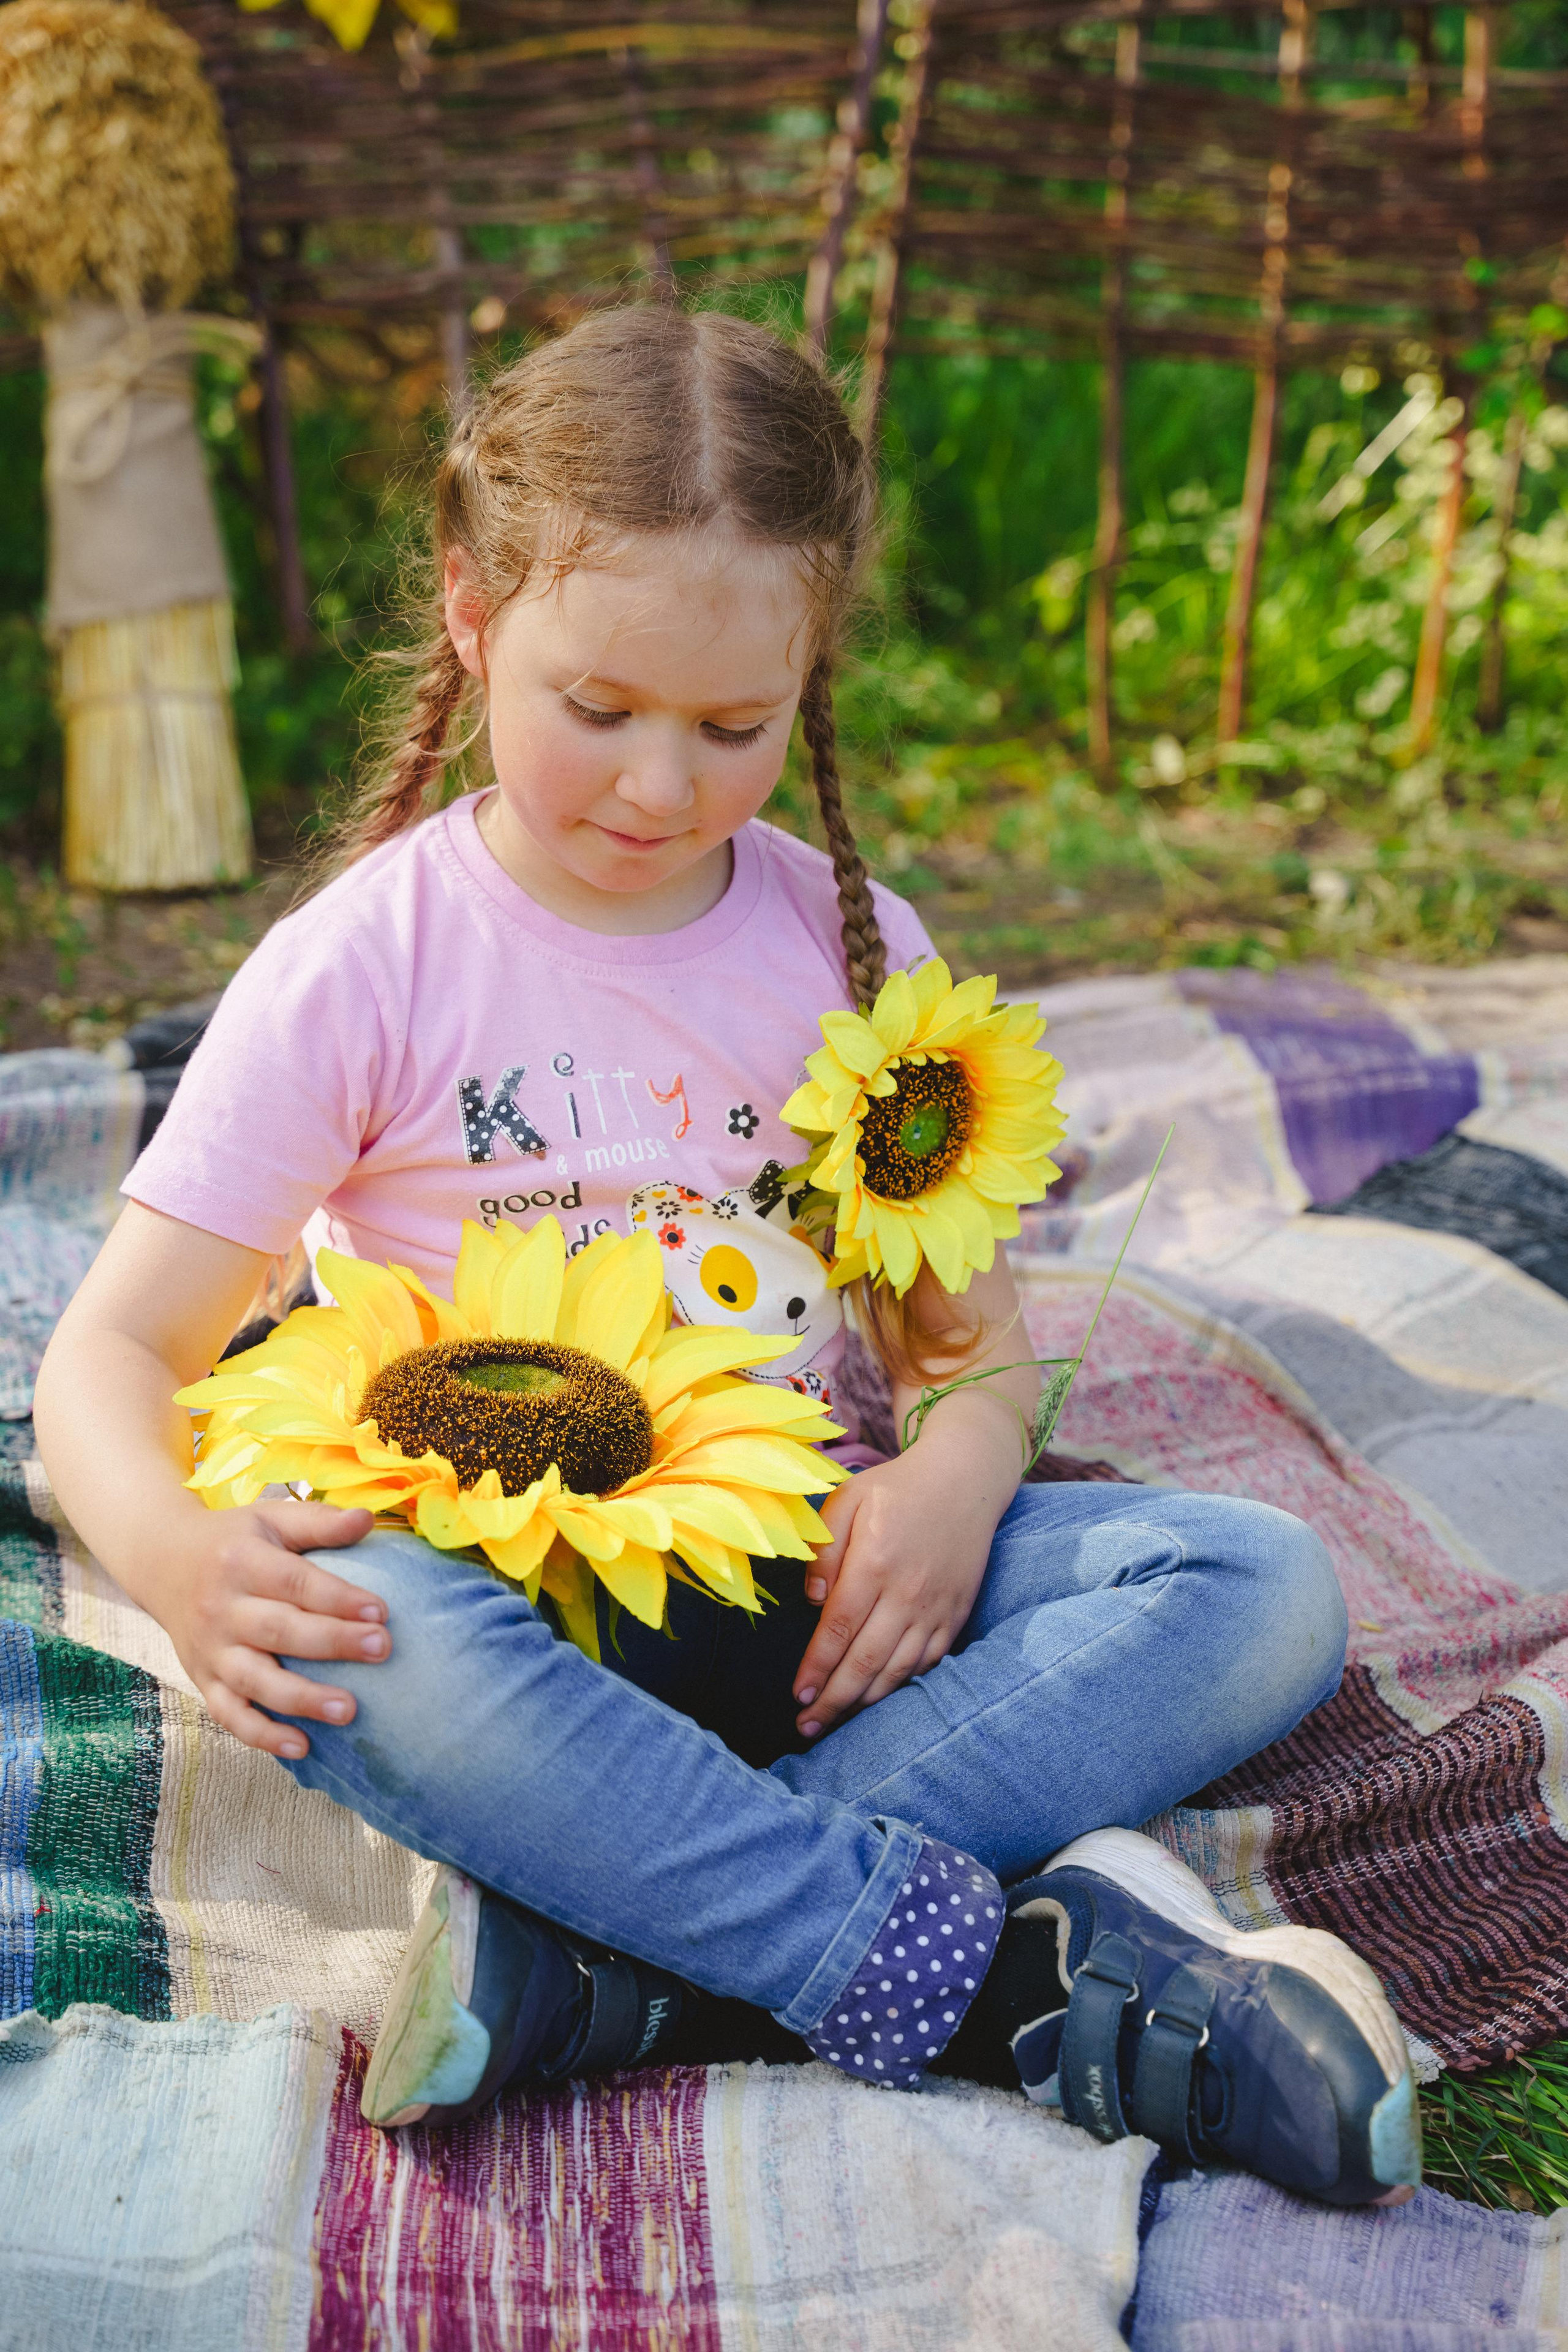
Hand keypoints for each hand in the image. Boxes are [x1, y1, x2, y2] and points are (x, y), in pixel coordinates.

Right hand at [162, 1498, 386, 1760]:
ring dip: (302, 1699)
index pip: (294, 1582)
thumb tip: (367, 1519)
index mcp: (241, 1562)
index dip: (338, 1597)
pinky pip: (229, 1714)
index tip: (382, 1611)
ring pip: (255, 1681)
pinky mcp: (202, 1679)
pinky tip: (301, 1747)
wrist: (161, 1563)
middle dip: (333, 1643)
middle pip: (279, 1631)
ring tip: (349, 1711)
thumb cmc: (233, 1541)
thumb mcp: (269, 1518)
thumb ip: (318, 1521)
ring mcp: (209, 1650)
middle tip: (383, 1650)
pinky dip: (261, 1735)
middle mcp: (221, 1608)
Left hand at [792, 1440, 996, 1738]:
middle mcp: (908, 1591)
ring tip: (835, 1722)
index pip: (839, 1629)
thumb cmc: (897, 1489)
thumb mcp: (848, 1499)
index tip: (797, 1694)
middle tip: (806, 1726)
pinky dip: (901, 1685)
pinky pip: (927, 1661)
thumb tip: (812, 1602)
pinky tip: (878, 1698)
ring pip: (898, 1669)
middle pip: (866, 1660)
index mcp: (875, 1561)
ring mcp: (936, 1606)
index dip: (817, 1667)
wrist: (965, 1481)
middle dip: (834, 1699)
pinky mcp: (955, 1613)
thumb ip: (824, 1550)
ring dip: (865, 1701)